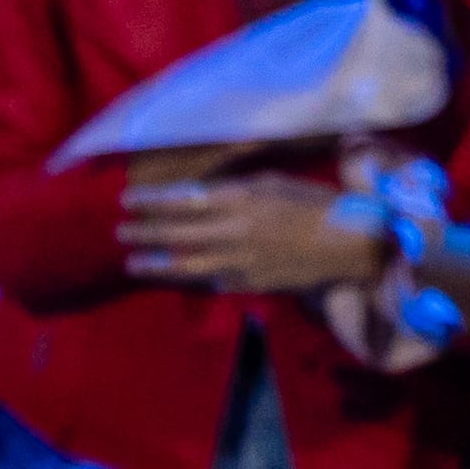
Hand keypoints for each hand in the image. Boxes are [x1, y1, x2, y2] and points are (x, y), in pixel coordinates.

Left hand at [124, 172, 395, 296]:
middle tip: (119, 232)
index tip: (126, 200)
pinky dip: (188, 277)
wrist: (350, 245)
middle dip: (145, 232)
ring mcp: (241, 262)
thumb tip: (199, 196)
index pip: (184, 200)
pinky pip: (211, 280)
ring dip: (156, 264)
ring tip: (131, 263)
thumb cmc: (316, 205)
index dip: (152, 202)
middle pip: (178, 233)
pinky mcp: (249, 284)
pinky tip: (171, 275)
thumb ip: (235, 190)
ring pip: (187, 265)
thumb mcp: (274, 184)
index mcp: (243, 199)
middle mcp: (236, 231)